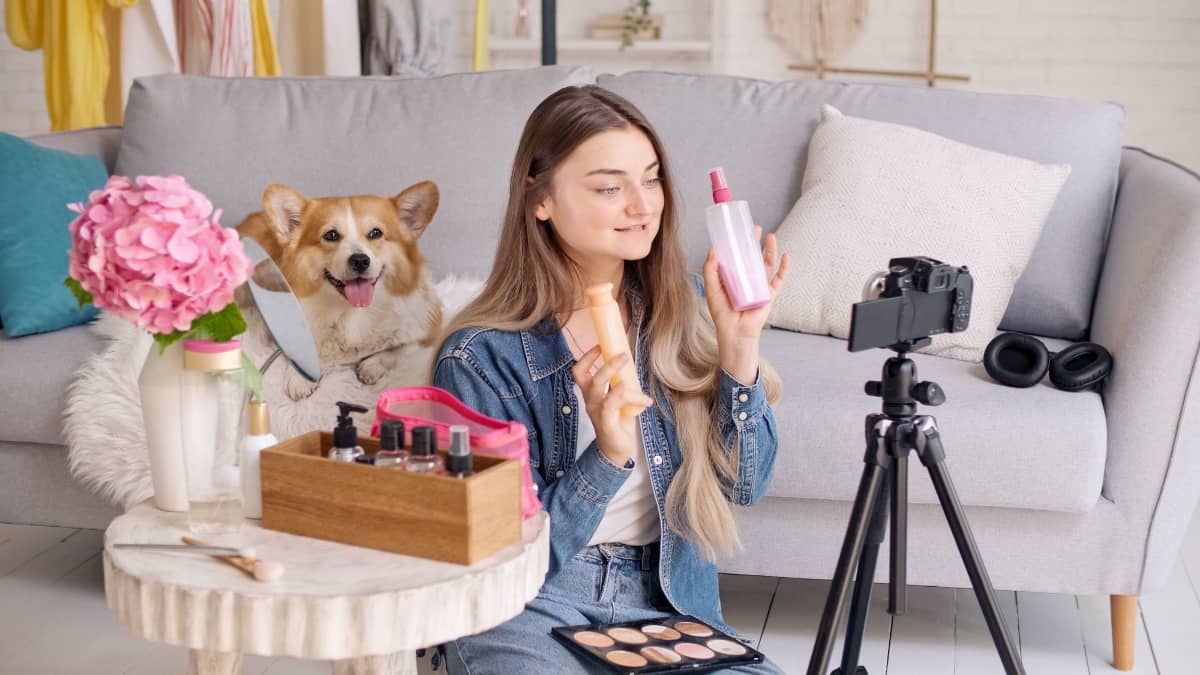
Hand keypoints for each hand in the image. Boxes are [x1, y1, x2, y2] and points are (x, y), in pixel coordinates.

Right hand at [572, 347, 653, 466]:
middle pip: (586, 376)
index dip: (586, 357)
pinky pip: (609, 404)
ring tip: (629, 366)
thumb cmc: (618, 422)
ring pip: (598, 387)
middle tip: (623, 354)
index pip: (580, 372)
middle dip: (605, 362)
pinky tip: (629, 388)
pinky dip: (618, 393)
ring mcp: (596, 411)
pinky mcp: (605, 422)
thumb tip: (633, 365)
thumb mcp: (620, 399)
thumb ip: (623, 384)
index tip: (600, 345)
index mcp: (591, 394)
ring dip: (613, 372)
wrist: (616, 451)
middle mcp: (590, 401)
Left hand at [704, 227, 790, 382]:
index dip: (737, 243)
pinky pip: (779, 279)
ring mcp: (760, 286)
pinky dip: (784, 267)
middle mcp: (747, 279)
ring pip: (767, 264)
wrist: (735, 332)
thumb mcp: (712, 289)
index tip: (737, 229)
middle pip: (753, 256)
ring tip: (770, 236)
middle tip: (755, 228)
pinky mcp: (770, 294)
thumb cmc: (722, 313)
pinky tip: (786, 255)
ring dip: (770, 250)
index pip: (736, 256)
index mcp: (733, 277)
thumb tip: (713, 250)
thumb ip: (711, 270)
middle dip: (755, 242)